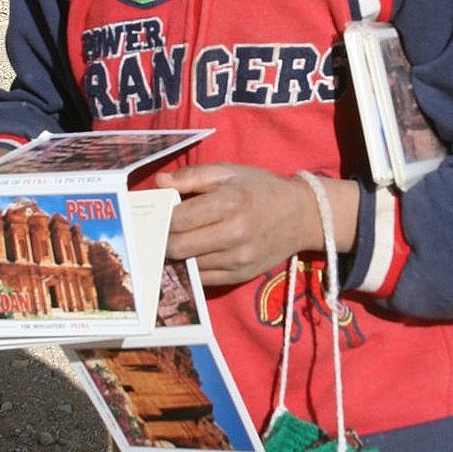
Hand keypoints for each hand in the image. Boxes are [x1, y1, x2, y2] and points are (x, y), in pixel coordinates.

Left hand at [157, 165, 358, 286]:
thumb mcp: (228, 172)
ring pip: (187, 265)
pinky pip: (203, 278)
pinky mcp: (240, 276)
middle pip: (177, 247)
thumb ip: (192, 176)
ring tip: (171, 242)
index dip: (158, 218)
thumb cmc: (260, 189)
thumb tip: (159, 183)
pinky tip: (189, 255)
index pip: (177, 220)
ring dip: (174, 256)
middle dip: (160, 241)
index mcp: (230, 203)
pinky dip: (190, 267)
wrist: (301, 215)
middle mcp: (234, 234)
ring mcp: (238, 260)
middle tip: (154, 233)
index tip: (152, 215)